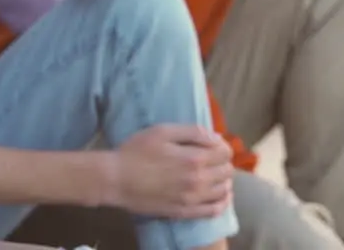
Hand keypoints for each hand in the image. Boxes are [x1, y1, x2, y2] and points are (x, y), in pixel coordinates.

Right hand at [101, 125, 233, 218]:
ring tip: (214, 176)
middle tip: (211, 159)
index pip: (225, 153)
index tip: (213, 145)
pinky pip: (213, 211)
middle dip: (223, 162)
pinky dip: (222, 202)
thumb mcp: (162, 131)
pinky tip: (220, 196)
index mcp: (194, 158)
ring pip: (223, 191)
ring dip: (224, 181)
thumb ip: (192, 132)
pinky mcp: (184, 212)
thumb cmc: (136, 151)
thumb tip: (215, 137)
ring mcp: (192, 199)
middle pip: (227, 171)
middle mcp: (198, 180)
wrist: (116, 179)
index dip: (222, 146)